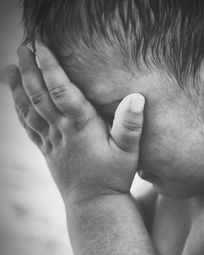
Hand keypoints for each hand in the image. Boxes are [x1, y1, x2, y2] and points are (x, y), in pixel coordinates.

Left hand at [8, 44, 144, 202]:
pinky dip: (20, 111)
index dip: (50, 67)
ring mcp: (51, 142)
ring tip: (10, 69)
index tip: (41, 45)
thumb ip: (131, 125)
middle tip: (22, 48)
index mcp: (80, 128)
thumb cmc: (113, 178)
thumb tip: (136, 97)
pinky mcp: (47, 151)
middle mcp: (61, 132)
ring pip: (29, 111)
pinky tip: (17, 101)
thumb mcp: (129, 153)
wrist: (93, 204)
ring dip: (18, 88)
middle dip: (28, 70)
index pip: (60, 91)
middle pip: (38, 96)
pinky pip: (29, 127)